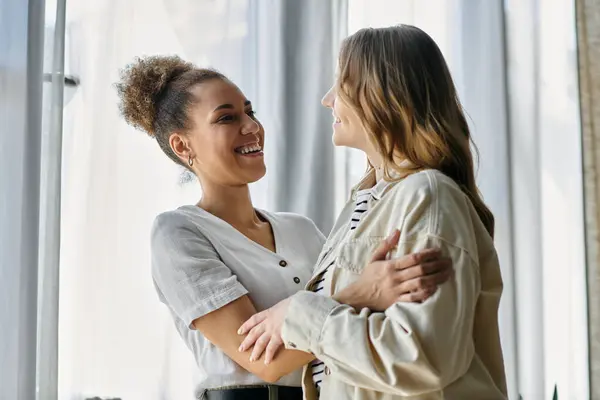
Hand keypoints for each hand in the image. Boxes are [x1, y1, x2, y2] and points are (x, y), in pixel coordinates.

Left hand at [237, 298, 290, 364]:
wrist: (300, 307)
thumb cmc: (296, 304)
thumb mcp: (287, 303)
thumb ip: (284, 308)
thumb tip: (288, 309)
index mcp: (270, 312)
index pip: (254, 319)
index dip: (246, 325)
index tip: (240, 331)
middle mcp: (269, 321)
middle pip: (254, 332)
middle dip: (247, 341)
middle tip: (241, 349)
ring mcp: (272, 330)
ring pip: (260, 342)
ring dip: (255, 351)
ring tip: (252, 359)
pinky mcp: (279, 337)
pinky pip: (271, 348)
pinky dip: (268, 355)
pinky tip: (266, 362)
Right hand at [334, 230, 452, 310]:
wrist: (358, 297)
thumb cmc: (368, 277)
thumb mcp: (374, 258)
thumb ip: (386, 245)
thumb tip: (397, 231)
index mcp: (390, 266)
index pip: (412, 258)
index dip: (427, 254)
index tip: (438, 251)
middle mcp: (395, 278)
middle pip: (420, 270)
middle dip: (437, 265)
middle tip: (448, 262)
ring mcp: (397, 291)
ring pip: (420, 284)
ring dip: (436, 279)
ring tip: (447, 274)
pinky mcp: (398, 302)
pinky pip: (414, 298)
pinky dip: (426, 293)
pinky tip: (436, 289)